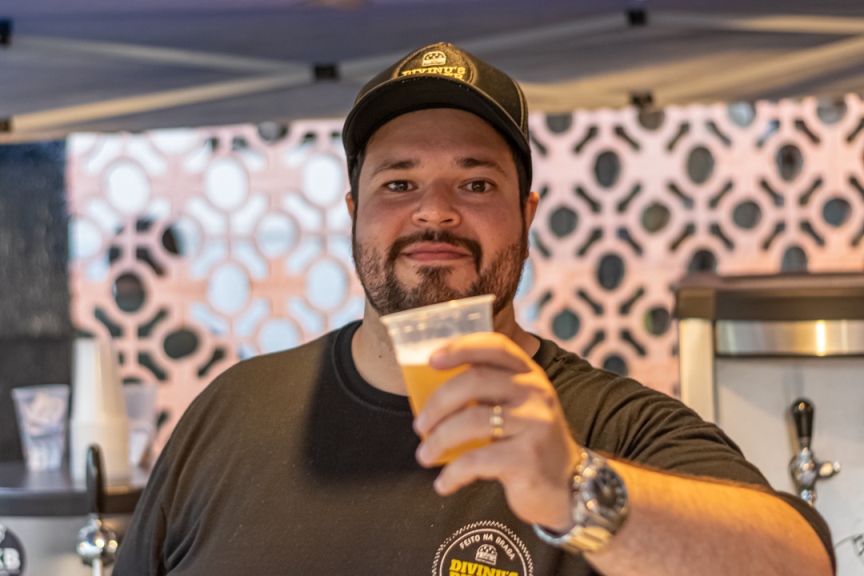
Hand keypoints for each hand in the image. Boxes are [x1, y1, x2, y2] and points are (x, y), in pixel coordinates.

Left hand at [413, 331, 580, 530]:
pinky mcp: (528, 457)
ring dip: (438, 440)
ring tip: (425, 456)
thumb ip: (487, 394)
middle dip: (438, 403)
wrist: (567, 486)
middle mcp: (535, 392)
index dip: (461, 347)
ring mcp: (535, 423)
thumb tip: (430, 395)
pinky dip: (453, 473)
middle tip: (420, 426)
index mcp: (529, 374)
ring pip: (472, 421)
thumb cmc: (528, 444)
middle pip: (475, 381)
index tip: (432, 360)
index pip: (496, 346)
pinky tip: (444, 483)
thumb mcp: (516, 409)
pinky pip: (477, 460)